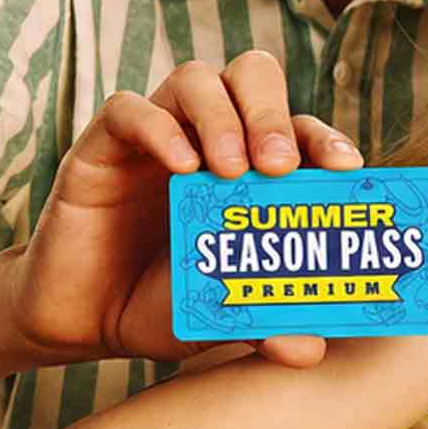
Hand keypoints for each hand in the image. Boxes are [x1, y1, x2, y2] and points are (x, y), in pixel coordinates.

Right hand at [14, 51, 368, 368]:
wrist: (81, 320)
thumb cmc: (158, 305)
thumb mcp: (218, 316)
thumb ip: (262, 323)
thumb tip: (310, 350)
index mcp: (249, 170)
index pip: (298, 130)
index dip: (326, 140)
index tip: (346, 170)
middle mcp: (207, 139)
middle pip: (251, 78)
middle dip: (272, 113)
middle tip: (279, 166)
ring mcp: (156, 136)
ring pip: (195, 80)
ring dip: (222, 117)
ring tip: (230, 170)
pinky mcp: (104, 144)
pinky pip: (128, 110)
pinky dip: (159, 128)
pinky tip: (180, 167)